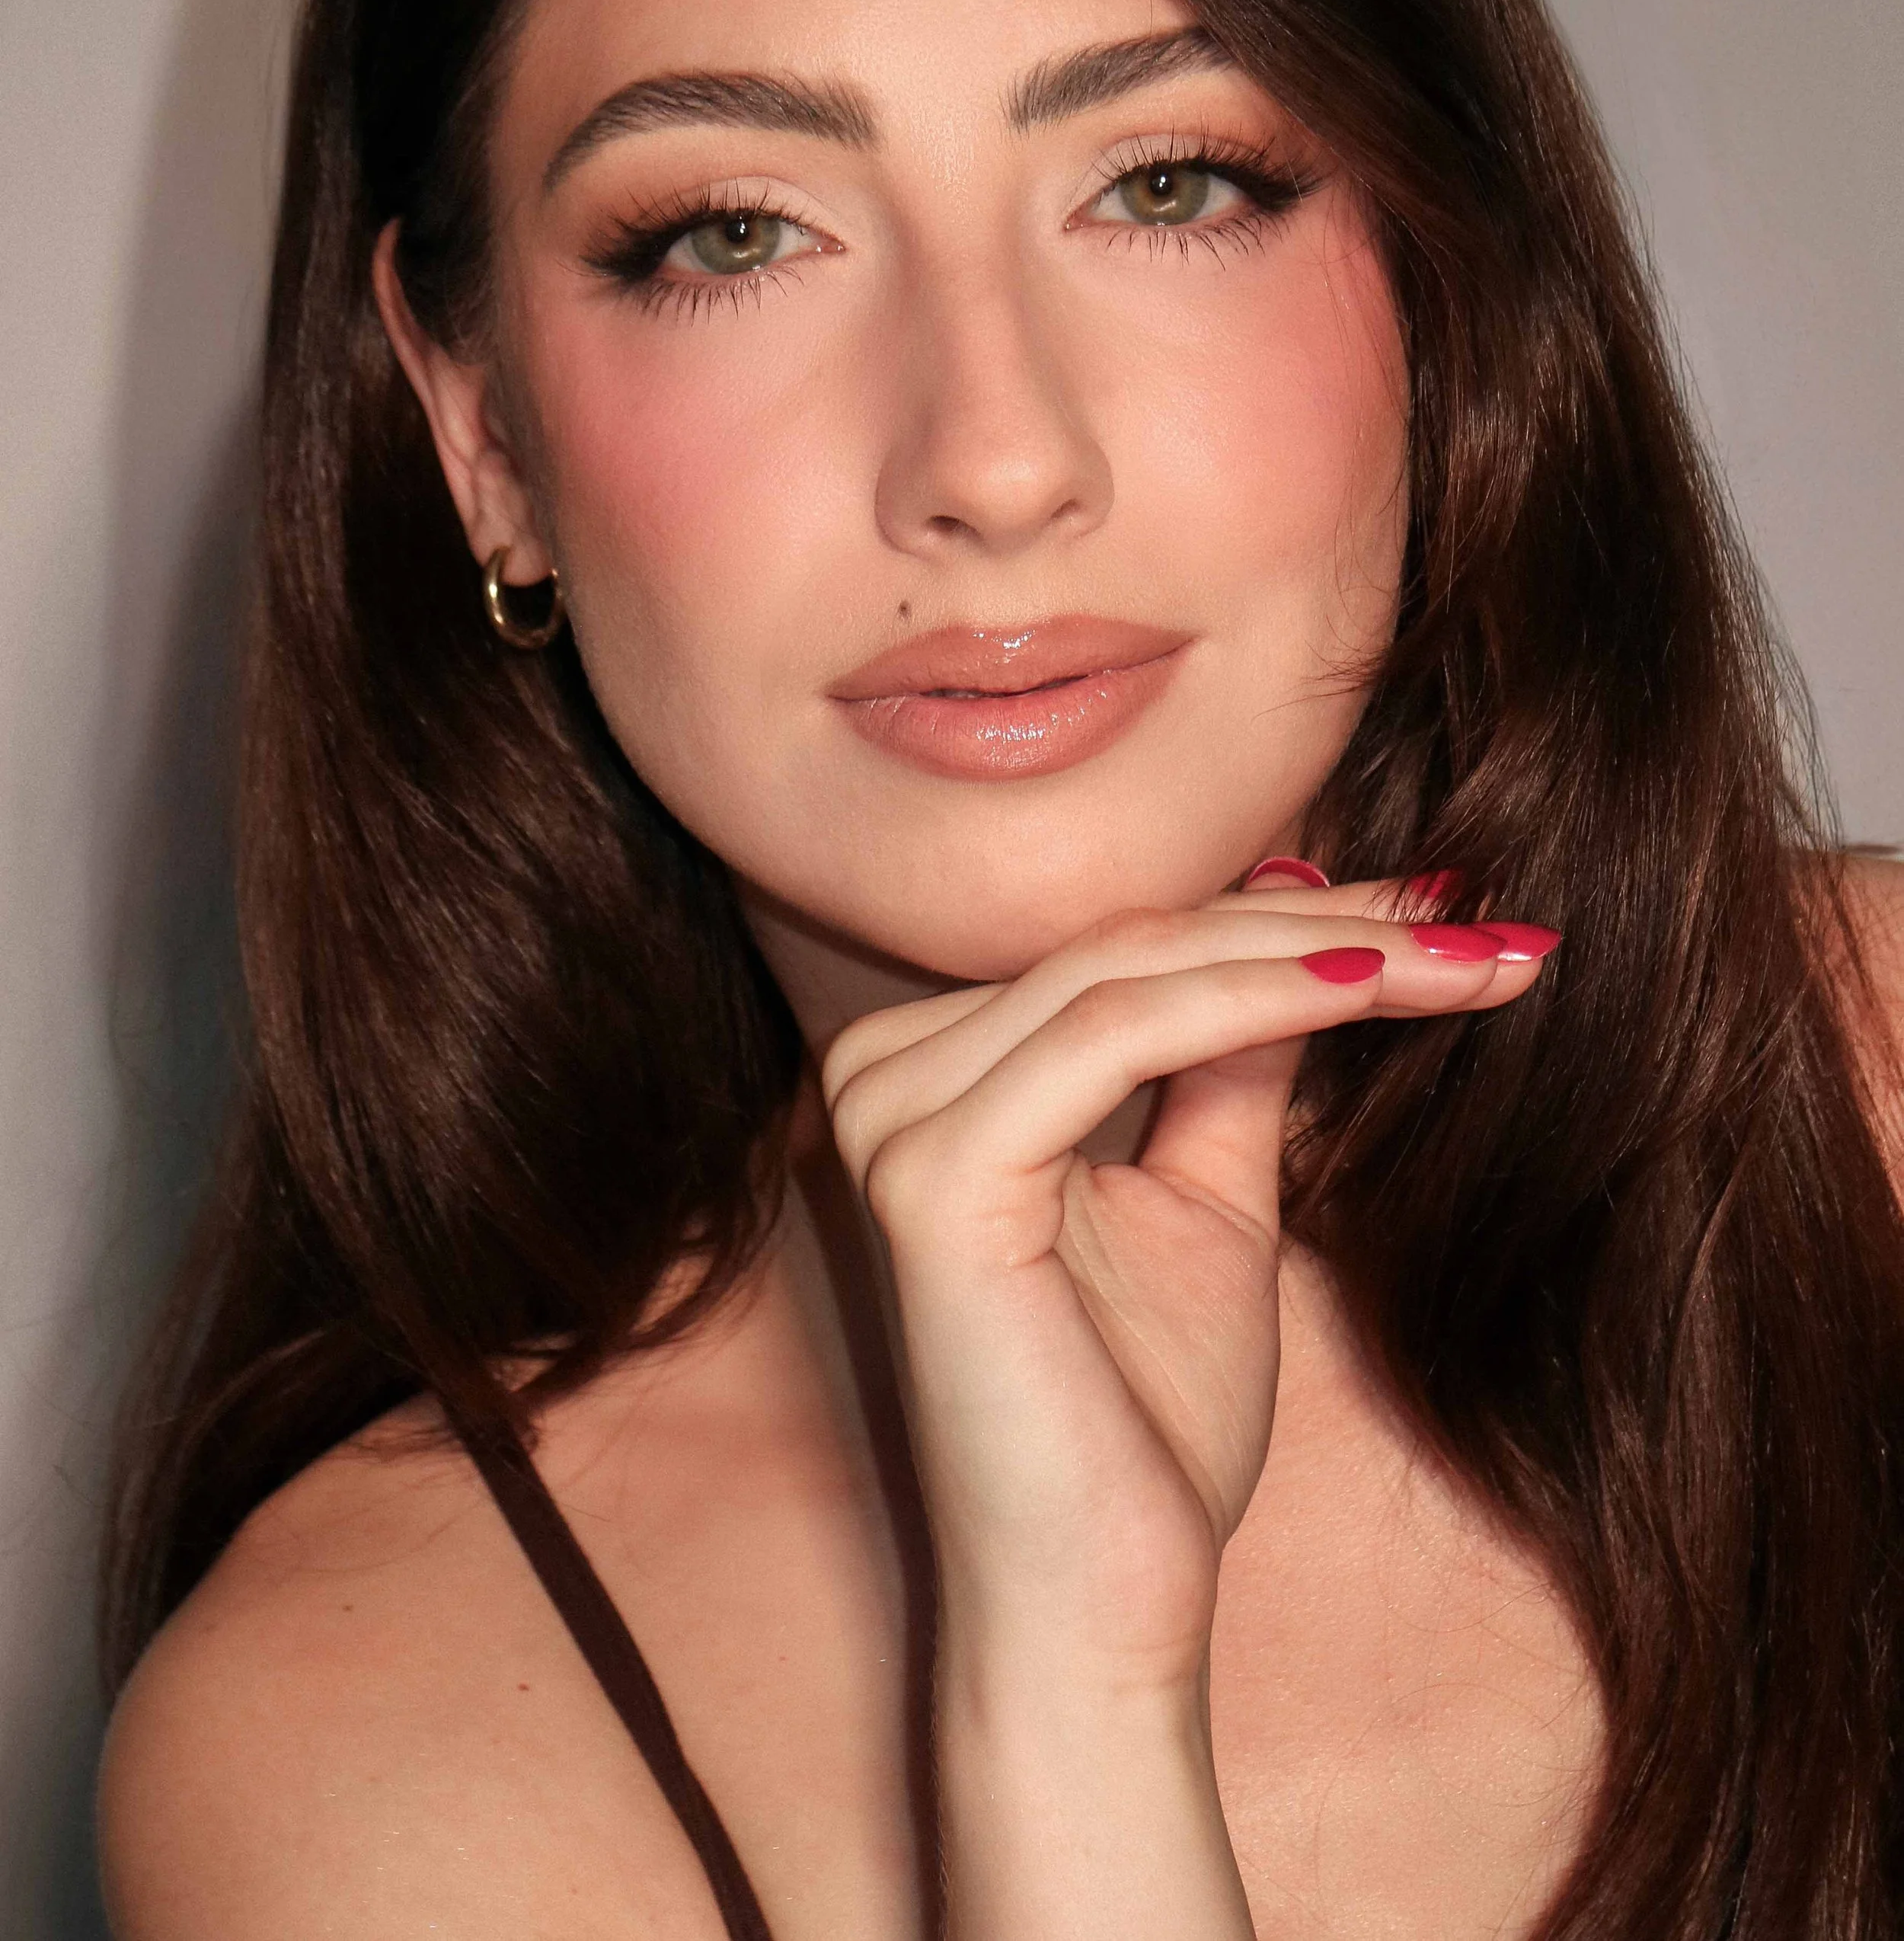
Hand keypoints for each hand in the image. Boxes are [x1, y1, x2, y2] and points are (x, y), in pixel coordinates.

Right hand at [822, 878, 1554, 1691]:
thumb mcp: (1212, 1200)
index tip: (1446, 907)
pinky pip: (1114, 1039)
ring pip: (1132, 972)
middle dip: (1328, 921)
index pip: (1127, 952)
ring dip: (1321, 951)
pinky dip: (1255, 1001)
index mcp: (930, 1075)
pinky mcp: (932, 1175)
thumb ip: (1238, 1059)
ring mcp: (892, 1120)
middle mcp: (883, 1076)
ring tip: (1474, 958)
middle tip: (1491, 919)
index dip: (1290, 916)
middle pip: (1133, 944)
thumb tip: (1315, 924)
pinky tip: (1378, 992)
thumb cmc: (1146, 1423)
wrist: (1101, 1609)